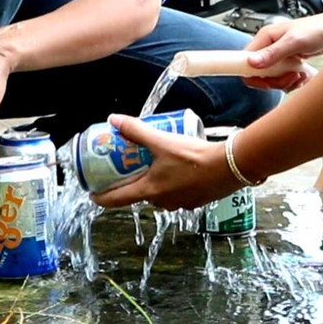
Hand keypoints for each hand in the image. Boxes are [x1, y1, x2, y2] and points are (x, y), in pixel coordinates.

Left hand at [91, 114, 237, 210]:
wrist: (230, 166)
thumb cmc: (195, 157)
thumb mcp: (162, 141)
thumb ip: (137, 131)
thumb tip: (114, 120)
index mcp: (150, 191)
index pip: (117, 200)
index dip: (101, 196)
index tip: (93, 192)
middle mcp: (162, 202)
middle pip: (138, 194)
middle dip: (131, 181)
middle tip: (127, 166)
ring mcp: (180, 203)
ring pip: (159, 193)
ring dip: (154, 180)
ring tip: (154, 162)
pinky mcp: (195, 200)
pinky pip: (176, 192)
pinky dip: (172, 182)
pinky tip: (178, 168)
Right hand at [242, 13, 322, 91]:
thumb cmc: (318, 29)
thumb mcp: (295, 42)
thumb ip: (273, 53)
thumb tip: (252, 62)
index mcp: (265, 38)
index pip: (245, 59)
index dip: (250, 73)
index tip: (263, 82)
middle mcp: (270, 46)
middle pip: (259, 73)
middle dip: (274, 81)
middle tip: (288, 77)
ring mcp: (280, 55)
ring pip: (272, 78)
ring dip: (285, 82)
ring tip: (299, 74)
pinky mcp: (289, 62)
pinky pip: (284, 78)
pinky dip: (293, 81)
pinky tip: (303, 74)